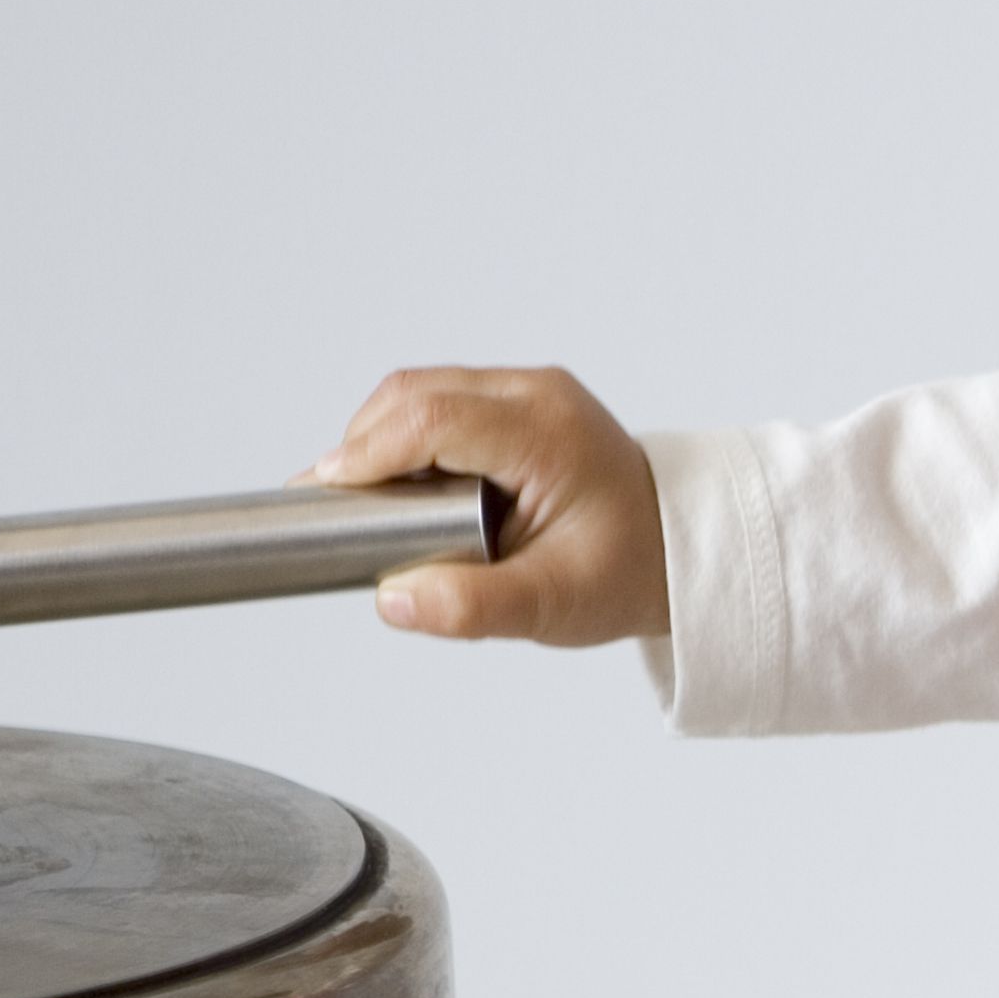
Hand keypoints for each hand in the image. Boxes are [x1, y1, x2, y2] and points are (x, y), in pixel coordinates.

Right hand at [307, 366, 668, 647]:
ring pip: (421, 392)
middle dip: (362, 445)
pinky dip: (406, 438)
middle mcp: (538, 394)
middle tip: (332, 508)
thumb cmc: (624, 573)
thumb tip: (392, 598)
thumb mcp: (553, 605)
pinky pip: (441, 403)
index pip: (434, 419)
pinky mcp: (516, 402)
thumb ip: (472, 606)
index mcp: (549, 433)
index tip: (322, 493)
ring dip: (380, 440)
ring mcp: (529, 391)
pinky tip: (395, 487)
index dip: (366, 453)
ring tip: (361, 503)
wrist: (677, 549)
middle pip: (417, 394)